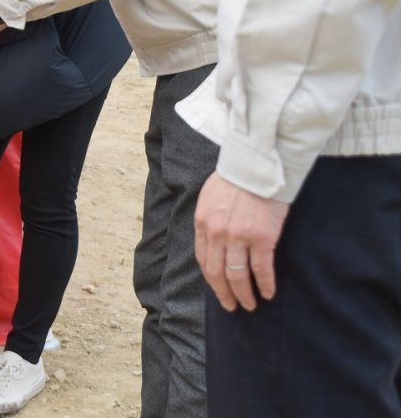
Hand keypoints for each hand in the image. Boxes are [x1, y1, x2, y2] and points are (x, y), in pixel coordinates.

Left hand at [194, 172, 289, 311]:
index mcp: (202, 222)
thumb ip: (209, 220)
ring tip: (251, 304)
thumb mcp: (210, 197)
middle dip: (225, 293)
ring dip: (244, 294)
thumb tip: (212, 241)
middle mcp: (217, 233)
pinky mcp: (261, 237)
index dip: (211, 279)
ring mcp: (239, 236)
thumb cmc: (235, 178)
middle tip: (233, 306)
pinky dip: (265, 284)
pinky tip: (269, 293)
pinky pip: (261, 269)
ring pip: (238, 275)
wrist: (257, 165)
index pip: (203, 260)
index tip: (218, 290)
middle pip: (218, 272)